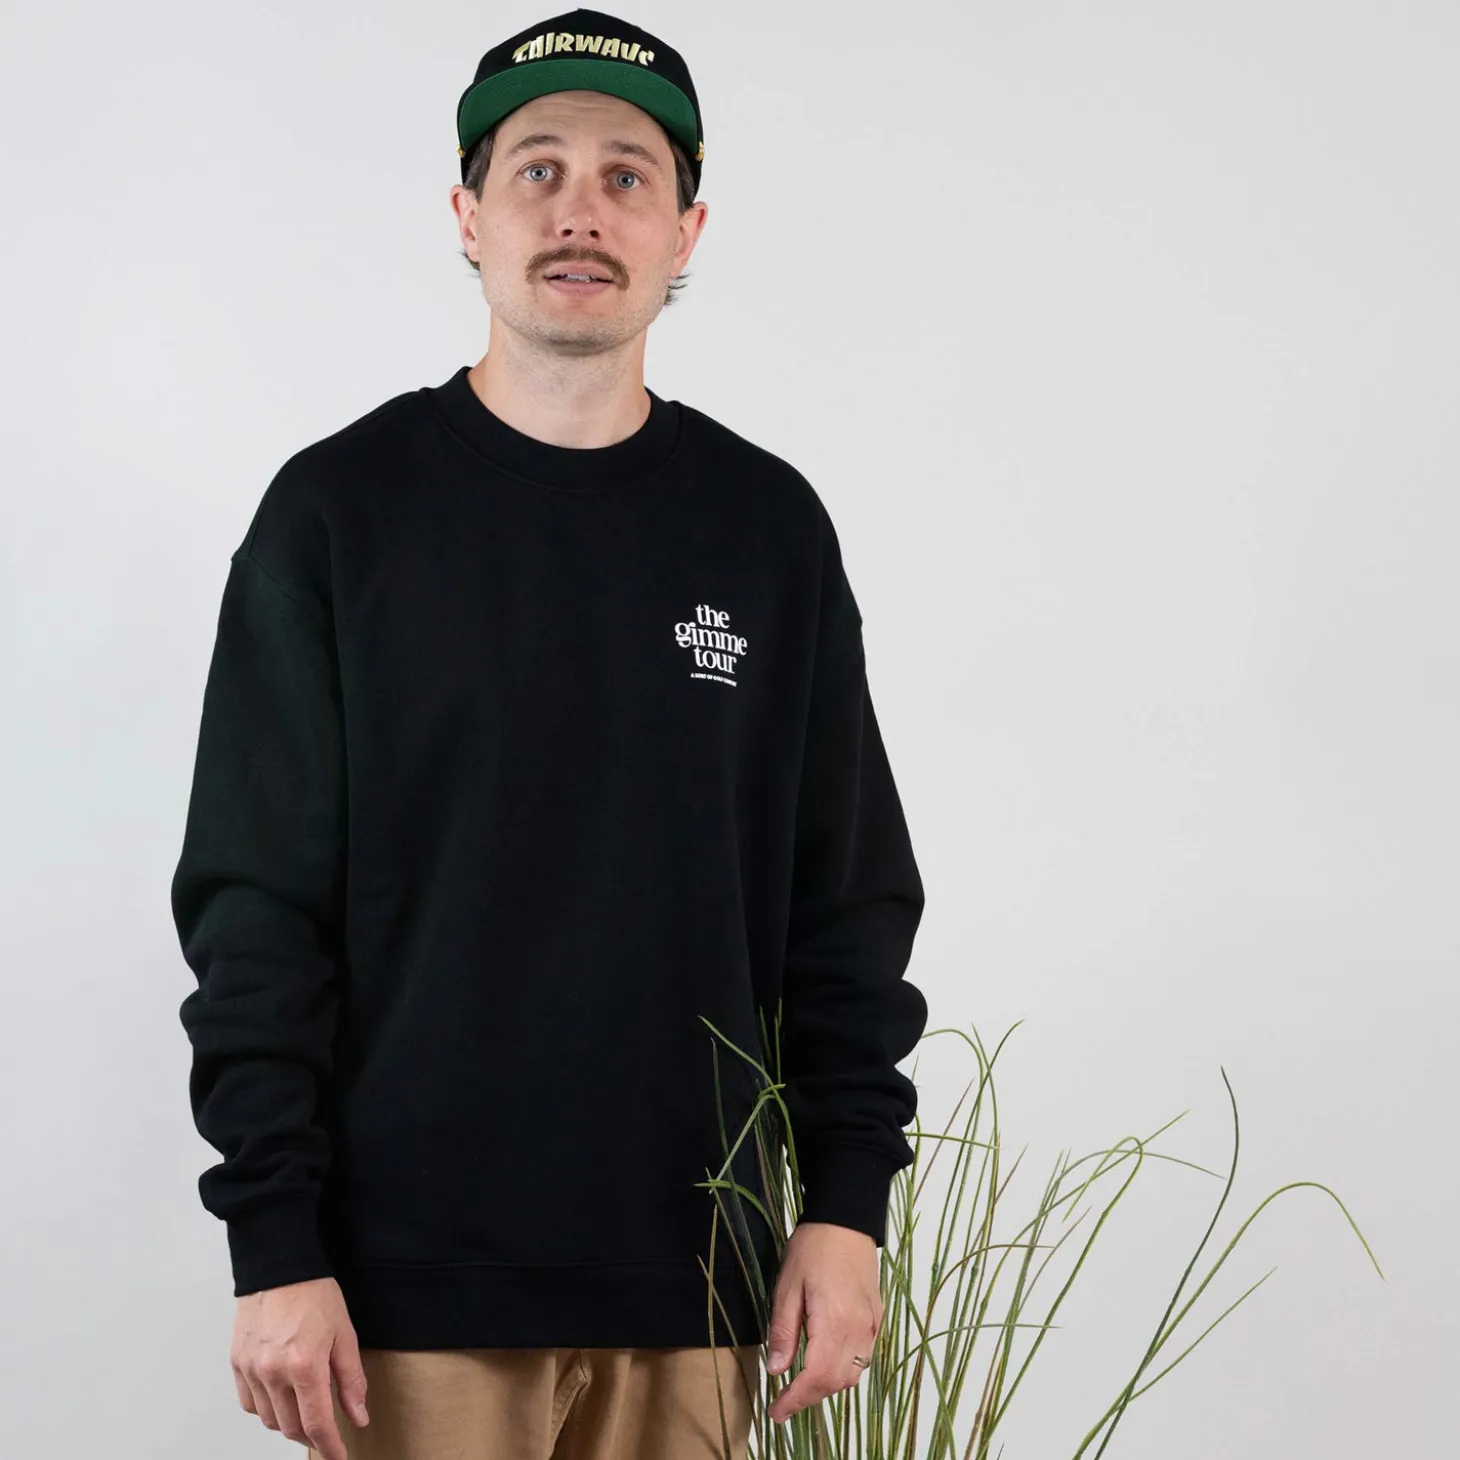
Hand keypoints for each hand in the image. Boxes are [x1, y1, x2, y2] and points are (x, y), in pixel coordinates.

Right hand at [230, 1276, 369, 1459]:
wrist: (279, 1267)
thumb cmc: (315, 1294)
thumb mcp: (344, 1334)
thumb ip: (351, 1380)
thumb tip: (358, 1416)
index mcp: (304, 1365)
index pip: (317, 1423)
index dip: (330, 1446)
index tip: (339, 1457)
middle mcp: (273, 1372)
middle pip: (291, 1427)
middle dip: (311, 1436)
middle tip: (326, 1433)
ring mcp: (251, 1369)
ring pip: (269, 1419)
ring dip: (288, 1423)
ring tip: (305, 1411)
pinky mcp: (237, 1363)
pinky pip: (249, 1403)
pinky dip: (266, 1409)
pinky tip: (280, 1398)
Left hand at [764, 1221, 883, 1425]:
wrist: (845, 1219)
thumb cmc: (812, 1248)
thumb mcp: (787, 1286)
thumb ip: (784, 1330)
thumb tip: (777, 1370)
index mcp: (833, 1322)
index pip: (816, 1377)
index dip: (795, 1400)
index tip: (776, 1412)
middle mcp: (858, 1330)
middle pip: (836, 1382)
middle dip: (809, 1397)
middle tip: (784, 1401)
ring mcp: (871, 1325)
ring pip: (853, 1374)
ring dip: (828, 1385)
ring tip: (802, 1383)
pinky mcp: (876, 1317)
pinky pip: (863, 1357)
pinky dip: (844, 1369)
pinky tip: (825, 1361)